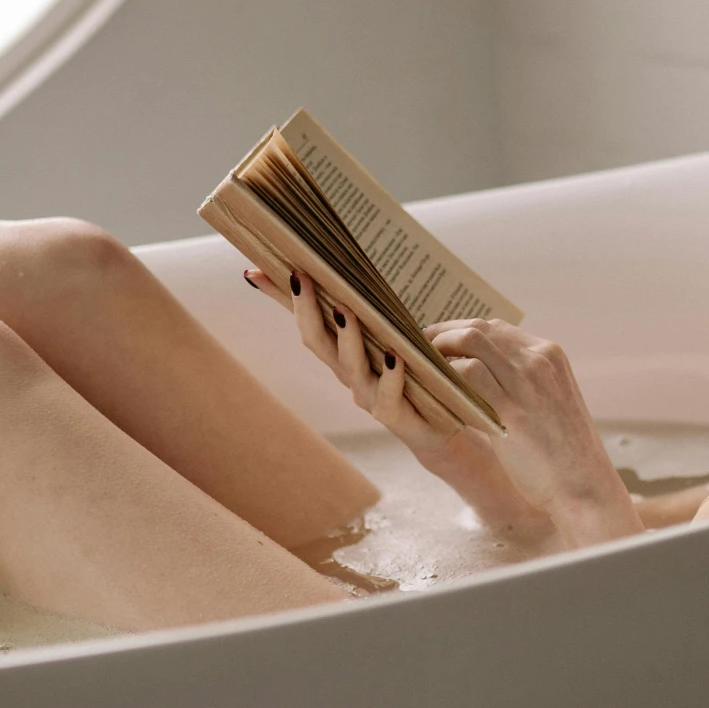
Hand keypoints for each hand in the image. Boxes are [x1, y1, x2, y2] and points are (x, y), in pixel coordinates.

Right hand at [245, 270, 548, 533]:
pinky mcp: (402, 422)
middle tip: (303, 277)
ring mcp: (373, 401)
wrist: (454, 437)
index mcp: (347, 357)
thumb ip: (379, 316)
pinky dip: (392, 376)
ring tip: (346, 309)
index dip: (280, 300)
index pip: (307, 322)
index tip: (253, 271)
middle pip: (318, 343)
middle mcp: (352, 379)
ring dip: (347, 338)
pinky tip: (395, 355)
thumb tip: (362, 278)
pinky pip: (390, 398)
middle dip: (307, 309)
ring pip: (350, 368)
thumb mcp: (399, 341)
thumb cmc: (422, 383)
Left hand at [426, 318, 639, 545]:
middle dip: (442, 334)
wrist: (584, 485)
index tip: (439, 343)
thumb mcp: (550, 401)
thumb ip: (523, 381)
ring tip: (422, 366)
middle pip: (478, 327)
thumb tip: (481, 373)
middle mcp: (539, 360)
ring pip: (470, 342)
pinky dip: (445, 377)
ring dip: (439, 350)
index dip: (460, 332)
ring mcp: (526, 382)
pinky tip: (435, 391)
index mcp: (550, 355)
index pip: (496, 327)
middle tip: (420, 350)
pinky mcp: (512, 409)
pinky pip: (467, 375)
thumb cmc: (564, 452)